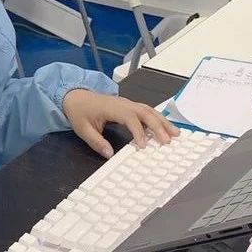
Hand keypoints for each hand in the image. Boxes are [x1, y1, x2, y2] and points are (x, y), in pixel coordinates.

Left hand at [62, 90, 178, 157]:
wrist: (76, 96)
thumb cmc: (80, 112)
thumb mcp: (83, 129)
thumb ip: (96, 142)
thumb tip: (109, 154)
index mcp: (112, 108)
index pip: (130, 118)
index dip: (138, 132)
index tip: (144, 146)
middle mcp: (124, 103)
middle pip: (145, 113)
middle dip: (158, 126)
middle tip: (168, 141)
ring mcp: (128, 103)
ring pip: (150, 111)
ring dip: (163, 122)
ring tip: (175, 134)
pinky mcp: (130, 105)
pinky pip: (147, 111)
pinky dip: (158, 119)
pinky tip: (166, 128)